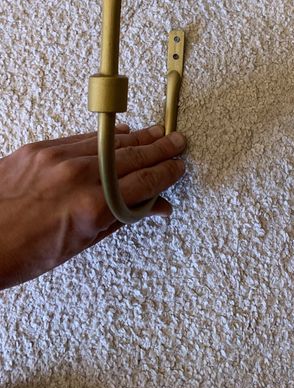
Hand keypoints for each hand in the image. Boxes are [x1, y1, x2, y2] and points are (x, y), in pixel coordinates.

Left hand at [0, 124, 185, 289]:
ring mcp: (57, 159)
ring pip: (110, 142)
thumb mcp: (78, 245)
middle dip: (160, 149)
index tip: (178, 168)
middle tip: (177, 142)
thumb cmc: (20, 253)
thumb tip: (152, 207)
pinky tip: (122, 135)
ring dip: (138, 138)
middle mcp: (77, 177)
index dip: (166, 173)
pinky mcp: (40, 149)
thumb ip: (120, 219)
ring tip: (157, 134)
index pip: (143, 183)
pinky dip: (106, 137)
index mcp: (91, 207)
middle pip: (133, 158)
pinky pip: (83, 137)